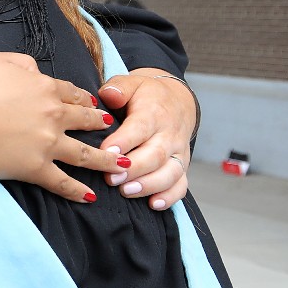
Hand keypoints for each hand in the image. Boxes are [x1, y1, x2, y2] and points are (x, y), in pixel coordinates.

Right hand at [0, 52, 127, 202]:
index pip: (71, 93)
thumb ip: (20, 62)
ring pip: (85, 154)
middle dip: (101, 124)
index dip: (83, 99)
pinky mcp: (35, 168)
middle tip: (112, 129)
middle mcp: (52, 115)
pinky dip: (77, 191)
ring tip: (121, 165)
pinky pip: (62, 182)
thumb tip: (35, 70)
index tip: (92, 104)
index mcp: (42, 87)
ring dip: (106, 160)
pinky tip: (90, 197)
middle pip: (85, 120)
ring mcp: (47, 144)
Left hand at [98, 69, 194, 209]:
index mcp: (154, 113)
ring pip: (170, 173)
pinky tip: (153, 204)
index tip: (105, 153)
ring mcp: (178, 152)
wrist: (176, 100)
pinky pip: (181, 184)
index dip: (123, 142)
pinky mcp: (181, 166)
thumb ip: (119, 88)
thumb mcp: (131, 83)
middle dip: (133, 169)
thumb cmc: (146, 94)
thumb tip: (110, 95)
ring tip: (127, 191)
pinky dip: (170, 197)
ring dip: (149, 185)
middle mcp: (169, 135)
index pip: (140, 128)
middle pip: (155, 155)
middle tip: (111, 179)